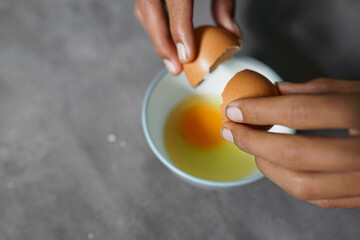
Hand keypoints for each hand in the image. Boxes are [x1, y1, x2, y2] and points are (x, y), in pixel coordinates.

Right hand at [134, 0, 242, 74]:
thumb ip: (225, 5)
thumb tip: (232, 36)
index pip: (176, 3)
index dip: (180, 31)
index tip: (187, 57)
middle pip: (149, 10)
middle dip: (160, 42)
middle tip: (174, 68)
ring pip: (142, 10)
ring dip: (156, 37)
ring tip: (171, 60)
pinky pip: (144, 7)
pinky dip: (154, 26)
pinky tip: (166, 41)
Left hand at [221, 78, 359, 207]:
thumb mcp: (357, 89)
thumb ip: (315, 91)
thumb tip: (272, 93)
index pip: (302, 113)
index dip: (261, 111)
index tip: (234, 108)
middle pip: (295, 153)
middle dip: (253, 141)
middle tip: (231, 129)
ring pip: (300, 183)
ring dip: (265, 165)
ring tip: (250, 147)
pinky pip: (315, 197)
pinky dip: (286, 181)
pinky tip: (274, 164)